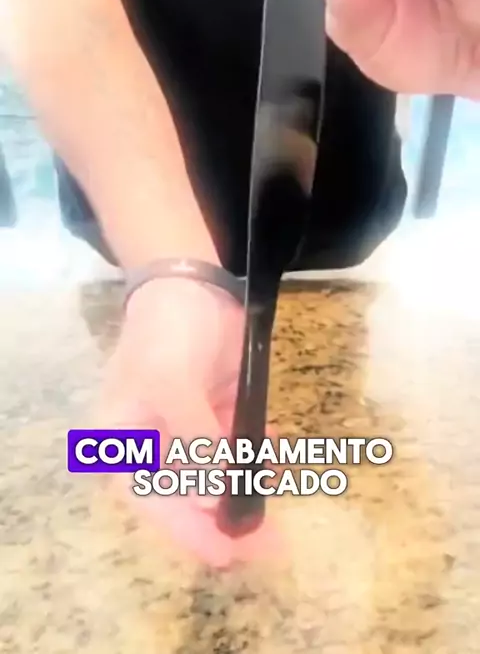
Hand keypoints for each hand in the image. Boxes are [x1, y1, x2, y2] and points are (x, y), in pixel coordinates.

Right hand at [98, 278, 276, 566]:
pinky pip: (240, 444)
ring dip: (248, 486)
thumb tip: (216, 494)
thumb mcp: (171, 384)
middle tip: (270, 542)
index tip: (225, 553)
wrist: (191, 282)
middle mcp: (154, 442)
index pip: (151, 499)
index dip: (187, 530)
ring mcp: (189, 428)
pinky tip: (278, 449)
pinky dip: (259, 451)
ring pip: (220, 473)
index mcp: (124, 440)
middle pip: (189, 494)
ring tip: (281, 496)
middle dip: (226, 517)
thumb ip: (194, 438)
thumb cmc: (165, 332)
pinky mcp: (219, 411)